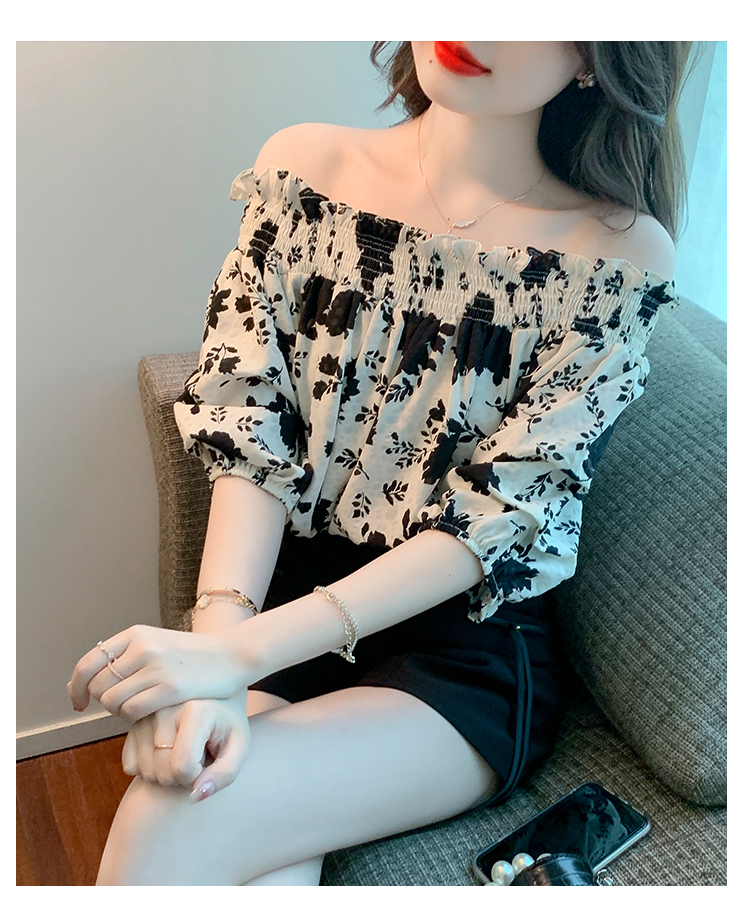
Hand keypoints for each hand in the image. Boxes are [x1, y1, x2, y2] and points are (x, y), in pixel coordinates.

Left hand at [68, 623, 248, 722]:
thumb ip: (123, 659)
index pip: (88, 663)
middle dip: (104, 702)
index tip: (78, 703)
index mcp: (136, 634)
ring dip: (119, 712)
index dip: (75, 687)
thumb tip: (78, 684)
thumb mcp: (157, 644)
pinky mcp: (170, 688)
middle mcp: (143, 647)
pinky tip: (148, 713)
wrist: (232, 655)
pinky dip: (133, 719)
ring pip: (112, 702)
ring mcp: (156, 667)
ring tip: (138, 708)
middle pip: (98, 687)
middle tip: (122, 705)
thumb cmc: (192, 656)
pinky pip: (131, 712)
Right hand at [122, 695, 250, 801]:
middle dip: (182, 777)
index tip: (208, 765)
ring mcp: (145, 715)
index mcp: (194, 710)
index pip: (183, 766)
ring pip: (145, 771)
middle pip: (162, 772)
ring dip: (165, 774)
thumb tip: (195, 796)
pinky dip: (147, 768)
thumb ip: (225, 774)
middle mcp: (164, 708)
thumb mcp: (239, 746)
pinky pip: (130, 765)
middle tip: (197, 760)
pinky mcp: (132, 724)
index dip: (197, 777)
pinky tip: (166, 754)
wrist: (214, 698)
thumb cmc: (228, 725)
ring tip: (183, 754)